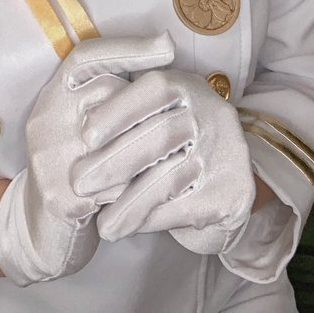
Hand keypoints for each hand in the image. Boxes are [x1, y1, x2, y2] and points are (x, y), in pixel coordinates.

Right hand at [0, 30, 175, 285]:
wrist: (43, 227)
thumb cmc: (79, 164)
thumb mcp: (86, 119)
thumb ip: (112, 92)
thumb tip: (165, 45)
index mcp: (54, 92)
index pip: (88, 56)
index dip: (127, 48)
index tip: (168, 46)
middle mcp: (45, 117)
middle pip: (109, 96)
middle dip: (143, 114)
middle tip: (171, 132)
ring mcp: (47, 157)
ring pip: (117, 144)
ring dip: (145, 156)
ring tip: (167, 161)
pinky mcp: (57, 196)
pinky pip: (114, 189)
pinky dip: (136, 193)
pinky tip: (151, 194)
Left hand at [87, 68, 254, 253]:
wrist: (219, 186)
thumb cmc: (170, 146)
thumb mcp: (152, 119)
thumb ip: (125, 118)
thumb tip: (80, 137)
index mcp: (189, 86)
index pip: (155, 89)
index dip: (119, 109)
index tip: (85, 135)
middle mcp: (213, 113)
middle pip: (161, 134)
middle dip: (114, 161)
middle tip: (79, 183)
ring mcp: (228, 152)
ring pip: (171, 178)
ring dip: (129, 203)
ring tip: (101, 224)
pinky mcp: (234, 192)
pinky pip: (185, 208)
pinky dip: (150, 219)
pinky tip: (127, 227)